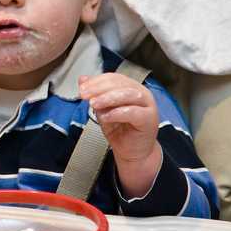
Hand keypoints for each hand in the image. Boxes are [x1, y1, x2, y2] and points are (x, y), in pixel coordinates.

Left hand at [78, 73, 161, 197]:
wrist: (132, 152)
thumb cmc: (120, 130)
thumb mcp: (102, 109)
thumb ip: (94, 94)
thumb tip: (83, 80)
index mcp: (130, 88)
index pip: (113, 78)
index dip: (96, 81)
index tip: (82, 87)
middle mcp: (141, 94)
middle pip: (120, 83)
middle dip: (99, 88)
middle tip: (85, 95)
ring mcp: (147, 106)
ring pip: (129, 94)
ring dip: (108, 98)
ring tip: (94, 104)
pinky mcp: (149, 120)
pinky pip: (133, 112)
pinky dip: (117, 113)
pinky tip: (106, 117)